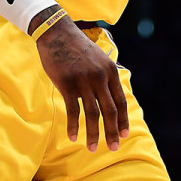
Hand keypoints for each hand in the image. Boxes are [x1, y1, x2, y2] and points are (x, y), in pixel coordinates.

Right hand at [34, 15, 128, 152]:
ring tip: (92, 148)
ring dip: (94, 134)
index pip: (121, 101)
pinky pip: (74, 111)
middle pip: (110, 111)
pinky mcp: (67, 83)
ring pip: (93, 114)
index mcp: (110, 71)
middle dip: (112, 132)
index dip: (123, 120)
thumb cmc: (76, 49)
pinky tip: (73, 137)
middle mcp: (100, 76)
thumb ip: (105, 77)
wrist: (56, 33)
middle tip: (114, 148)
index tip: (124, 135)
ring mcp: (84, 80)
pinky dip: (74, 126)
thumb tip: (110, 99)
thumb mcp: (98, 59)